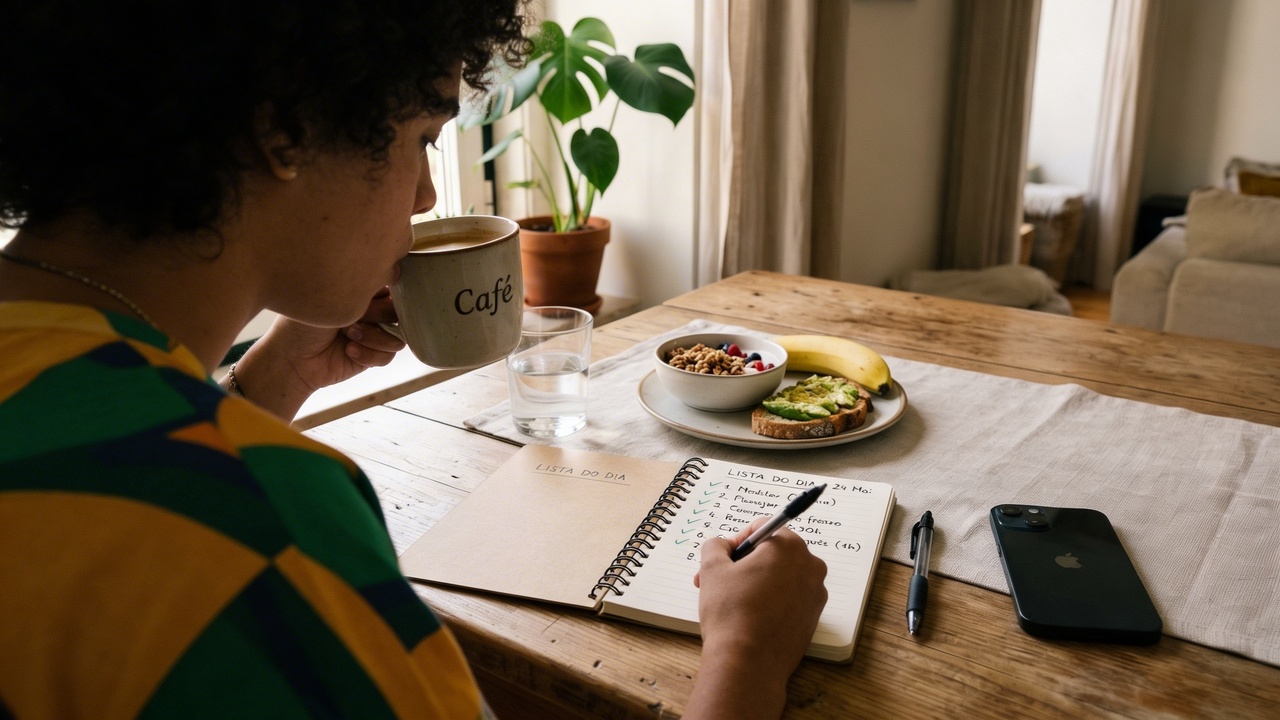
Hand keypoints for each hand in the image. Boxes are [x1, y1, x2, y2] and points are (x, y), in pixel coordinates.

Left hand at [260, 288, 404, 390]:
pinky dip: (368, 354)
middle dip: (376, 315)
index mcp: (362, 290)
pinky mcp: (373, 355)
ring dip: (373, 337)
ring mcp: (374, 333)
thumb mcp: (333, 298)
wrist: (291, 358)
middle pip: (398, 312)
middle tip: (354, 317)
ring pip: (397, 336)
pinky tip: (348, 350)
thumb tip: (394, 278)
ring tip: (348, 335)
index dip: (386, 293)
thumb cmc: (303, 322)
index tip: (368, 297)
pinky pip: (388, 355)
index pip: (392, 286)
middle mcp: (371, 310)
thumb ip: (365, 288)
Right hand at [685, 518, 827, 719]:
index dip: (737, 542)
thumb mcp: (712, 568)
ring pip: (781, 576)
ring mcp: (815, 594)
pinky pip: (790, 598)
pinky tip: (750, 616)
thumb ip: (716, 545)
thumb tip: (723, 546)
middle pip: (773, 552)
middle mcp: (810, 566)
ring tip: (732, 601)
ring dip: (757, 582)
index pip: (762, 528)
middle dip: (745, 563)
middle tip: (721, 581)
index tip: (724, 560)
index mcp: (790, 547)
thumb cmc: (731, 613)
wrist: (748, 663)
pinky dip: (771, 601)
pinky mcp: (813, 618)